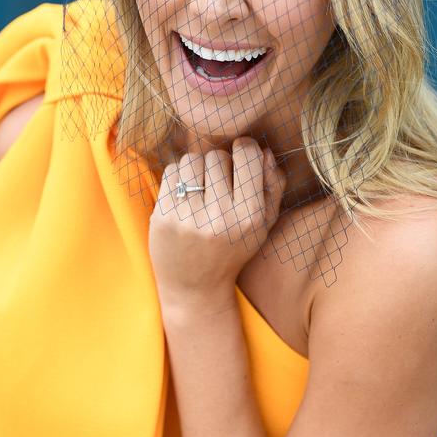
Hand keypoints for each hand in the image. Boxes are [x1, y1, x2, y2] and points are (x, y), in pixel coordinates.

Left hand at [148, 137, 286, 298]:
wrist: (195, 287)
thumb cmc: (233, 250)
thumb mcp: (263, 225)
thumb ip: (273, 187)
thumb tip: (263, 151)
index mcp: (249, 217)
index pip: (247, 155)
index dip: (245, 149)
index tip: (241, 157)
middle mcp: (219, 217)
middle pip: (217, 156)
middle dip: (219, 162)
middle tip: (218, 181)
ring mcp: (188, 218)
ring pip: (191, 159)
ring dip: (197, 166)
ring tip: (201, 185)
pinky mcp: (163, 217)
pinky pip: (171, 171)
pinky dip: (178, 177)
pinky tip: (185, 195)